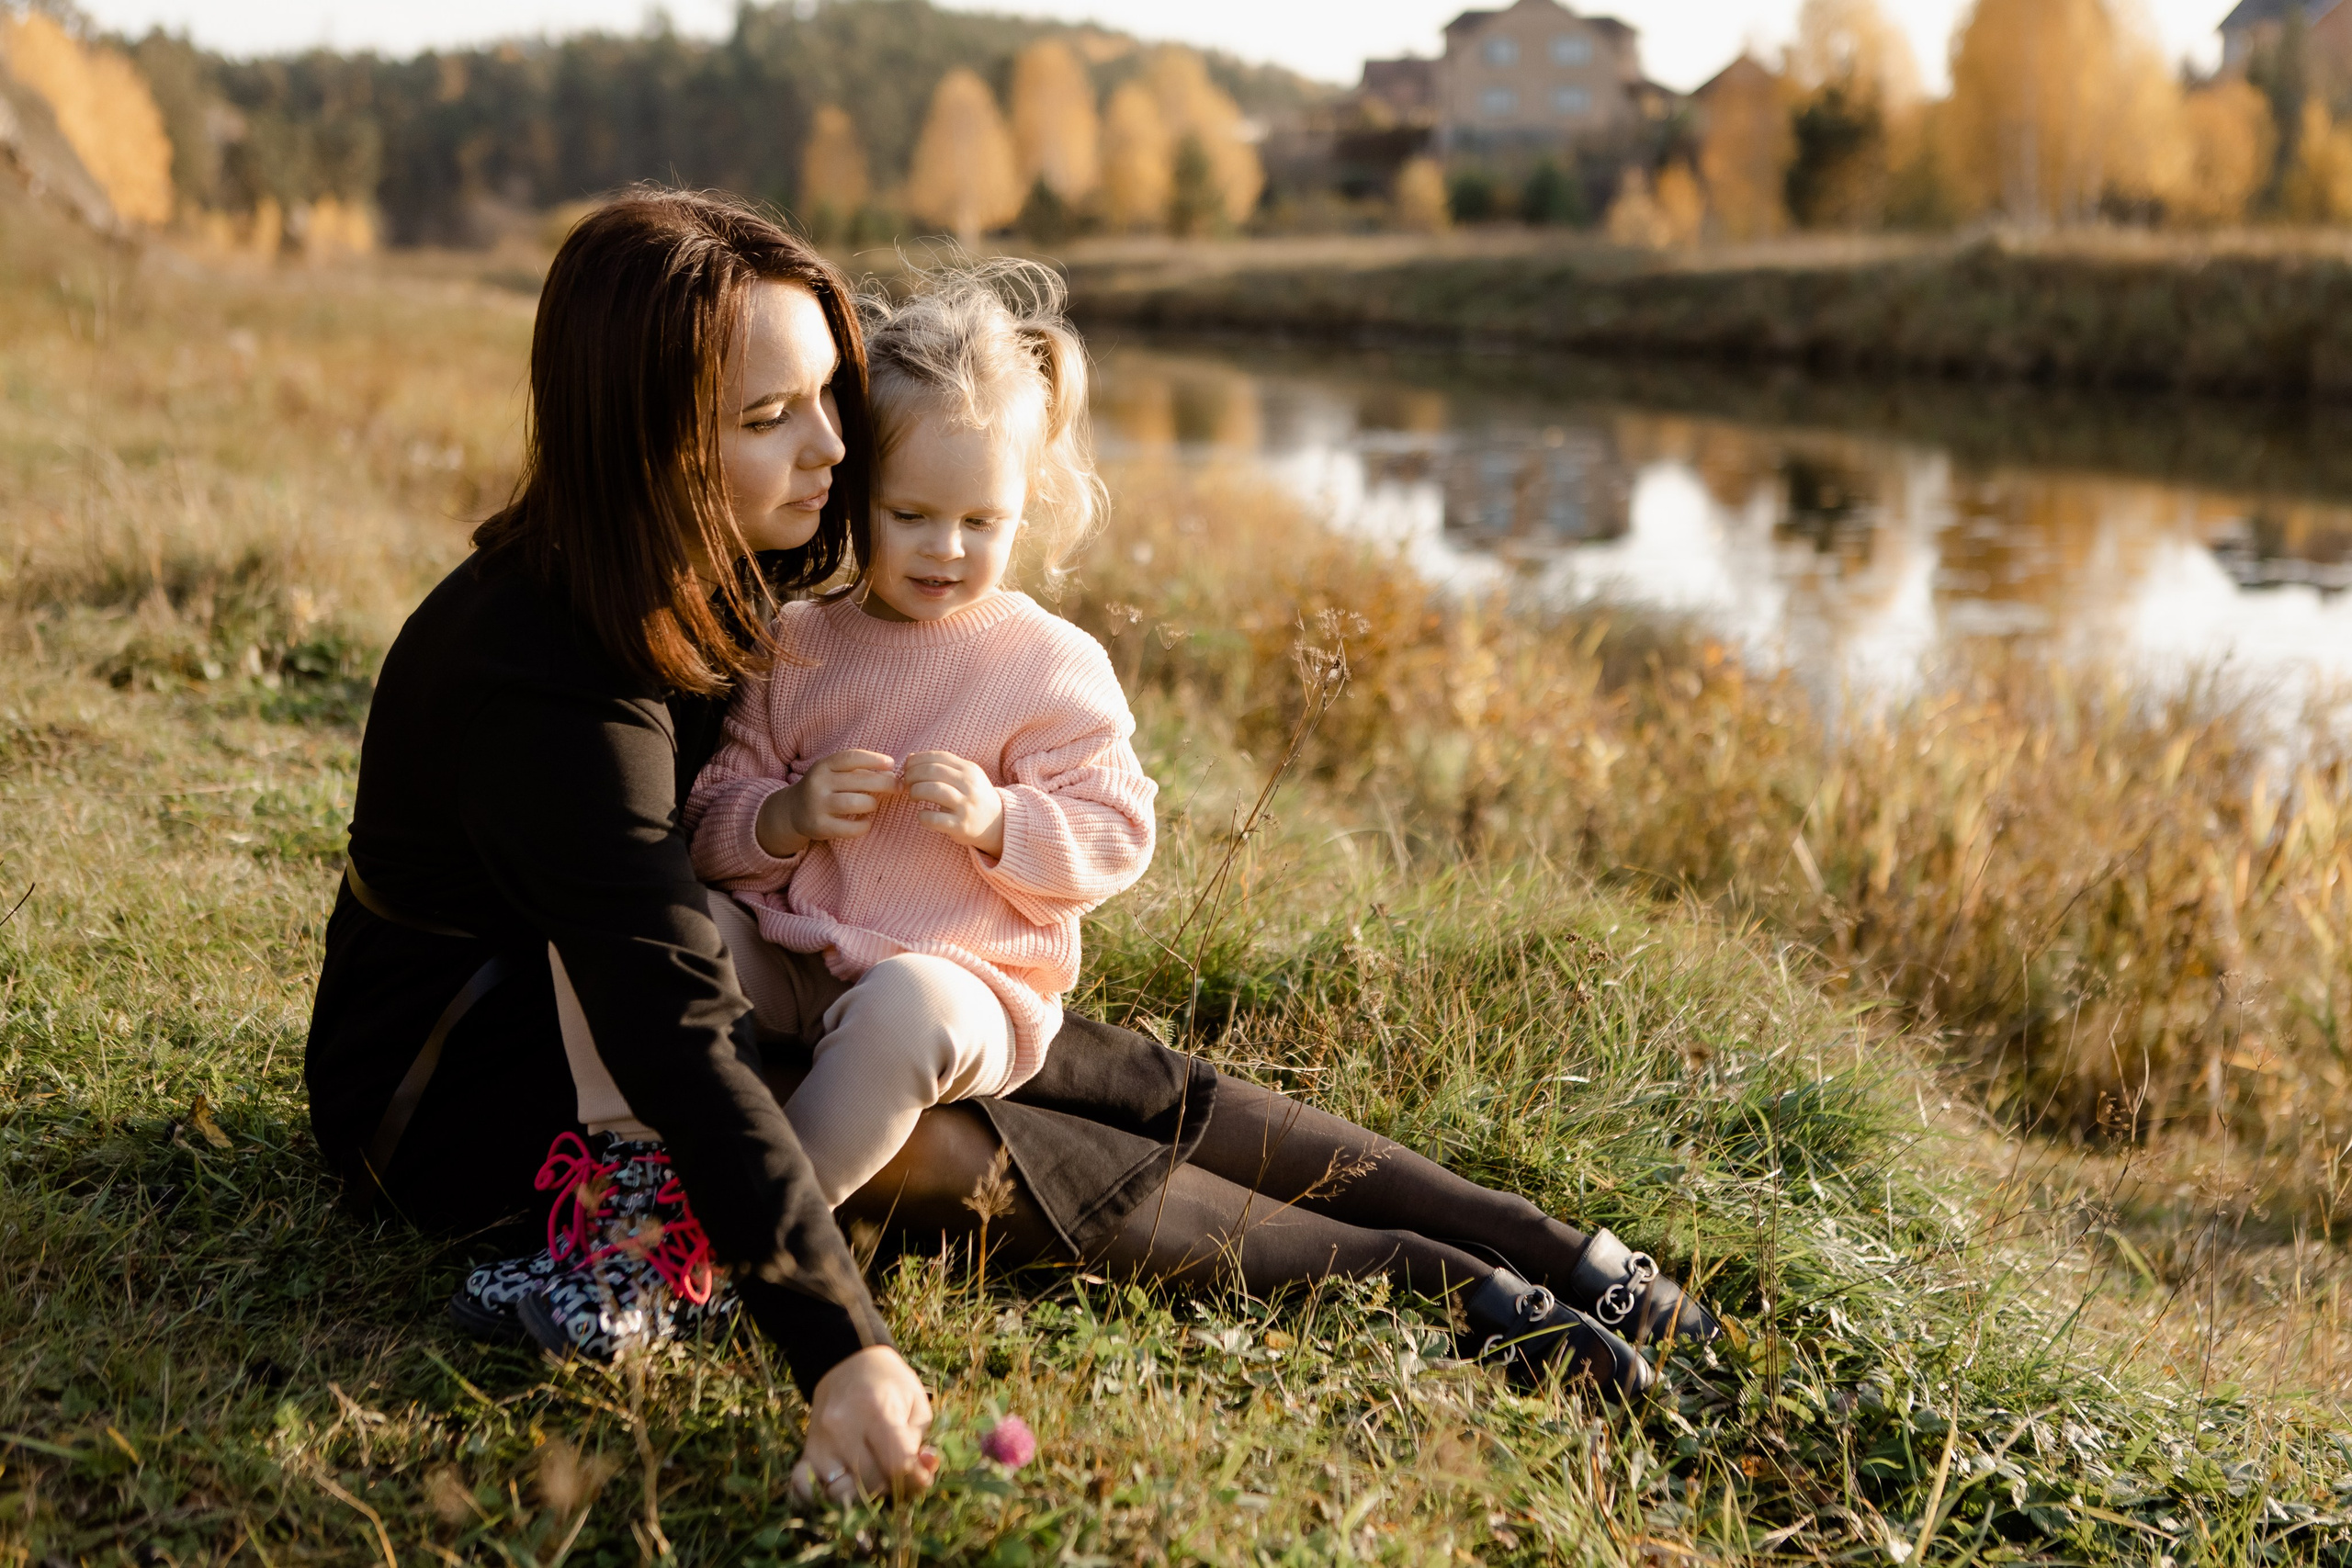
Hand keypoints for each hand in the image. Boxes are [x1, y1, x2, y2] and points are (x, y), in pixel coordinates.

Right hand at [757, 750, 898, 857]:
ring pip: (856, 803)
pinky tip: (865, 820)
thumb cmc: (824, 788)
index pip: (851, 758)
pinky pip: (851, 828)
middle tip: (899, 787)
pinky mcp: (820, 826)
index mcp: (823, 766)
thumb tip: (892, 774)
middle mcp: (818, 783)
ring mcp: (818, 805)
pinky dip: (864, 824)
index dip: (874, 759)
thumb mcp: (834, 773)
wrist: (793, 811)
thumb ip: (859, 771)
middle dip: (885, 783)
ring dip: (872, 804)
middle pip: (859, 781)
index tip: (892, 763)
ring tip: (873, 804)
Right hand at [792, 1346, 939, 1503]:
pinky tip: (841, 1487)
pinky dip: (819, 1498)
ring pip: (839, 1494)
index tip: (921, 1477)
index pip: (896, 1465)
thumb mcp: (916, 1404)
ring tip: (873, 1479)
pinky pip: (803, 1489)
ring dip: (861, 1497)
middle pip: (870, 1483)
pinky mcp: (805, 1452)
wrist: (848, 1362)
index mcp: (875, 1410)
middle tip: (898, 1474)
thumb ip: (921, 1443)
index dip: (915, 1479)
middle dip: (891, 1487)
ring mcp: (819, 1442)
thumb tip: (925, 1472)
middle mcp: (842, 1428)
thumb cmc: (890, 1383)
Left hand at [901, 751, 1004, 857]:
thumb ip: (941, 766)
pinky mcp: (961, 826)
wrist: (998, 824)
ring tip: (913, 797)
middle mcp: (969, 785)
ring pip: (932, 790)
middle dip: (912, 775)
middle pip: (932, 771)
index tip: (907, 769)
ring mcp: (966, 806)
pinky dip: (922, 816)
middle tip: (905, 783)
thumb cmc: (974, 797)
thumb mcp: (965, 777)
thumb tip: (910, 758)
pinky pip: (934, 819)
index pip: (938, 757)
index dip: (917, 760)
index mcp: (969, 770)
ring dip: (915, 792)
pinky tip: (922, 815)